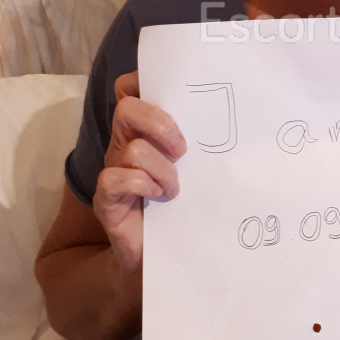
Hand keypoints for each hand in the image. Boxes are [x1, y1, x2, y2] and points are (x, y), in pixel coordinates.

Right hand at [93, 71, 186, 274]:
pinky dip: (142, 184)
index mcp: (143, 131)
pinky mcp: (107, 200)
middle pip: (128, 108)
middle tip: (182, 149)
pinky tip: (158, 197)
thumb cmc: (181, 207)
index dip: (144, 82)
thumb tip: (233, 114)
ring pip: (132, 148)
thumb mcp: (194, 167)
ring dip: (162, 169)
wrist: (162, 258)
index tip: (175, 95)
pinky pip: (116, 178)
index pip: (131, 90)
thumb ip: (200, 141)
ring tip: (174, 189)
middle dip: (160, 124)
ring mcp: (113, 170)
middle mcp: (124, 144)